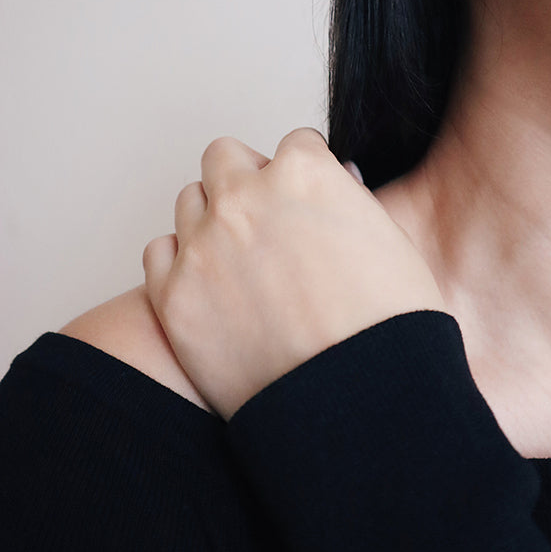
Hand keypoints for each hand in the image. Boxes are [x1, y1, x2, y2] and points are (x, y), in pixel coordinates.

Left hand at [143, 128, 446, 420]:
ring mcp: (203, 246)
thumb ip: (347, 202)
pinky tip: (209, 282)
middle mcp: (246, 197)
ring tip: (240, 257)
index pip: (294, 145)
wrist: (358, 405)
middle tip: (268, 218)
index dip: (307, 174)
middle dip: (248, 179)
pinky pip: (159, 251)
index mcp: (305, 173)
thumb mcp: (389, 241)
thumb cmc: (389, 329)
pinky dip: (180, 260)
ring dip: (213, 217)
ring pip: (190, 200)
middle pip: (225, 157)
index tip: (308, 201)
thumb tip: (334, 184)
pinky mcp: (174, 297)